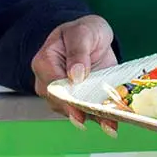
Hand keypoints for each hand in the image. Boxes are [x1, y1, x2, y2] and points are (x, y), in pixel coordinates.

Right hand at [32, 14, 118, 134]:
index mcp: (45, 62)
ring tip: (111, 121)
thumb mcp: (82, 31)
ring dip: (93, 117)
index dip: (67, 99)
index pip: (53, 85)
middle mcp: (49, 83)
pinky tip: (112, 124)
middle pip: (62, 103)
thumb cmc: (83, 31)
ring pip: (75, 111)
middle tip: (102, 118)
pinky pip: (87, 113)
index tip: (80, 109)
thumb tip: (75, 75)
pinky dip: (100, 119)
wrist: (92, 37)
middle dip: (82, 112)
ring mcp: (64, 95)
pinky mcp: (79, 100)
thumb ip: (78, 49)